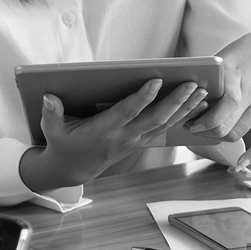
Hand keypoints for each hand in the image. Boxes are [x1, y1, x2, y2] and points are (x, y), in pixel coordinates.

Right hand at [19, 78, 207, 191]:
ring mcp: (135, 140)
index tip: (156, 81)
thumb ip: (51, 113)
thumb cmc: (63, 144)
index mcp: (105, 130)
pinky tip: (196, 105)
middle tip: (192, 84)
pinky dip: (182, 116)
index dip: (143, 97)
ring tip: (202, 92)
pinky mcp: (140, 141)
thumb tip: (49, 97)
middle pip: (156, 118)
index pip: (128, 112)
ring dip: (185, 108)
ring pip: (165, 123)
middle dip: (176, 101)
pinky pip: (165, 128)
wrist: (74, 169)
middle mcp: (125, 136)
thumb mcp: (52, 130)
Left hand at [185, 32, 250, 174]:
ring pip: (239, 132)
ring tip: (209, 135)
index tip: (190, 124)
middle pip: (228, 124)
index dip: (206, 120)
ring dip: (220, 138)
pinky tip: (242, 166)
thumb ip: (210, 81)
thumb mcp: (222, 59)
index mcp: (237, 73)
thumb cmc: (240, 54)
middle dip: (206, 132)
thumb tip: (185, 104)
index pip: (225, 104)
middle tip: (194, 129)